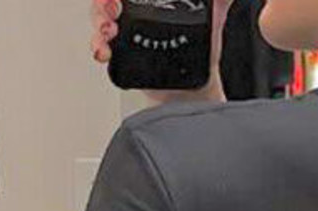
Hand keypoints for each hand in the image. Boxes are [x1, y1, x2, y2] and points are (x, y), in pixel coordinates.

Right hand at [90, 0, 233, 99]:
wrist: (195, 93)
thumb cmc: (202, 55)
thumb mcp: (215, 21)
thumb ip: (219, 3)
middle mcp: (136, 10)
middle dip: (105, 1)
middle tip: (113, 7)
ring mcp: (126, 30)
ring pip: (100, 16)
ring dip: (98, 20)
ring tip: (108, 30)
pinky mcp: (121, 53)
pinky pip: (101, 45)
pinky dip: (98, 45)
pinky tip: (103, 50)